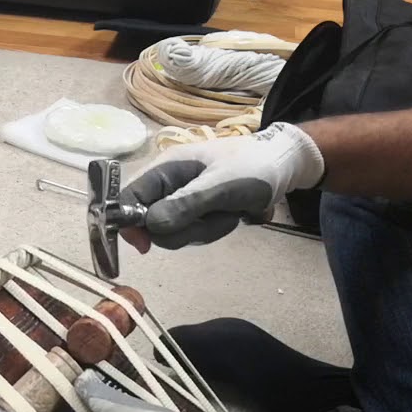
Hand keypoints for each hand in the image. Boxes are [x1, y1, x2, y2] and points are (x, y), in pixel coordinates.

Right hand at [120, 122, 323, 251]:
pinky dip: (211, 229)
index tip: (144, 245)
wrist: (284, 165)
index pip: (126, 199)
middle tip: (210, 218)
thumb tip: (149, 226)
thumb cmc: (252, 167)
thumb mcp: (219, 186)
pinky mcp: (197, 212)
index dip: (128, 224)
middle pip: (150, 224)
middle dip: (181, 229)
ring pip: (173, 233)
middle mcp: (167, 185)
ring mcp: (182, 200)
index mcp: (164, 169)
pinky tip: (230, 214)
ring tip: (227, 211)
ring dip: (202, 230)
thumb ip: (184, 206)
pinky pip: (192, 233)